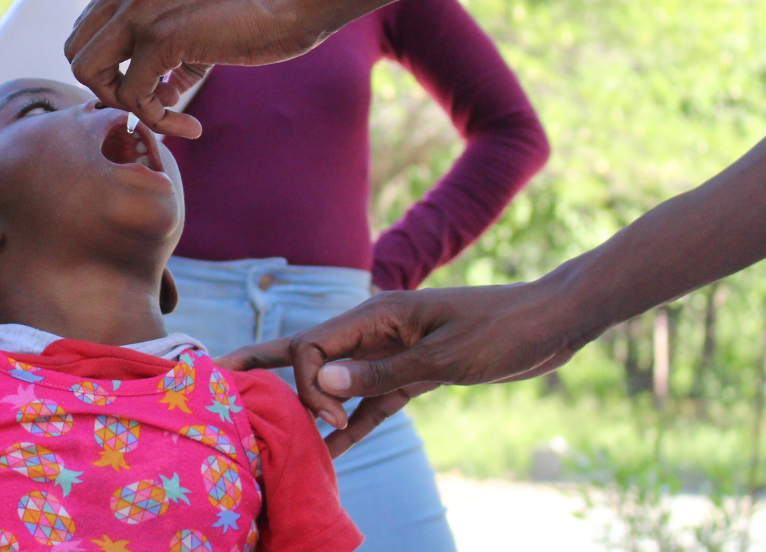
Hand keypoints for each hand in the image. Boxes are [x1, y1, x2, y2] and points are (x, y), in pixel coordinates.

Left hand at [65, 0, 324, 135]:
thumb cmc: (264, 4)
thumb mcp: (198, 9)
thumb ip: (163, 43)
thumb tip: (146, 95)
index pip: (92, 23)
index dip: (115, 63)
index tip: (155, 84)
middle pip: (76, 47)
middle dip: (109, 85)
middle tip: (153, 103)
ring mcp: (139, 2)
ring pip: (88, 70)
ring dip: (124, 103)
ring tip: (168, 115)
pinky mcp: (159, 35)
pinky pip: (131, 95)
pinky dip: (156, 118)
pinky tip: (189, 123)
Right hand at [224, 284, 588, 456]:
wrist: (549, 324)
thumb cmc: (500, 329)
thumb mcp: (442, 355)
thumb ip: (381, 372)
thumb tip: (320, 382)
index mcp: (375, 315)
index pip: (311, 346)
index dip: (308, 386)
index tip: (333, 419)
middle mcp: (374, 332)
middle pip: (308, 351)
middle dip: (264, 366)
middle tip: (216, 376)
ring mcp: (391, 354)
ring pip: (335, 381)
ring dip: (308, 405)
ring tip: (269, 428)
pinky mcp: (413, 375)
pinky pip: (371, 403)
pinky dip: (351, 425)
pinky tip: (330, 451)